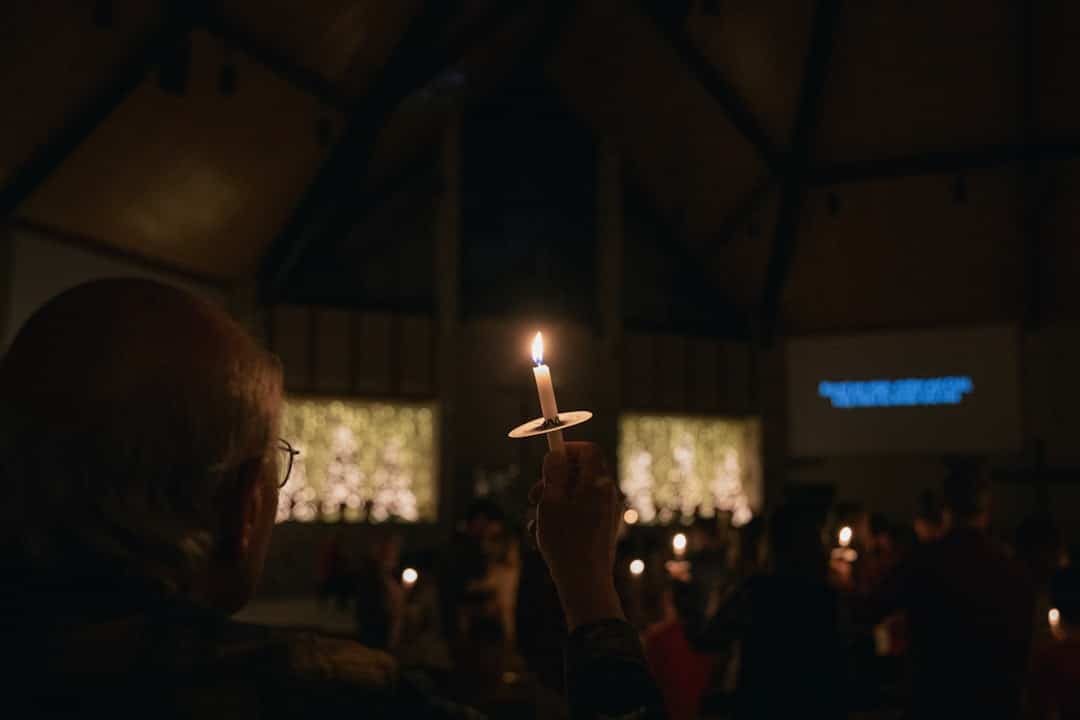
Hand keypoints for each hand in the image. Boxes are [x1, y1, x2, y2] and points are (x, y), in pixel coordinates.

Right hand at [532, 442, 623, 629]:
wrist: (585, 583)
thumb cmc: (565, 541)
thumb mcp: (551, 501)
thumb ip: (553, 473)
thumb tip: (556, 454)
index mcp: (598, 483)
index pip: (588, 450)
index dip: (567, 449)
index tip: (547, 461)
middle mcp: (607, 494)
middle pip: (579, 472)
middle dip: (553, 480)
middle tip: (532, 497)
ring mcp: (607, 512)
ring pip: (575, 495)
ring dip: (553, 502)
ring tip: (536, 523)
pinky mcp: (602, 528)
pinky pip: (580, 513)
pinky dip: (562, 518)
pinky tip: (545, 536)